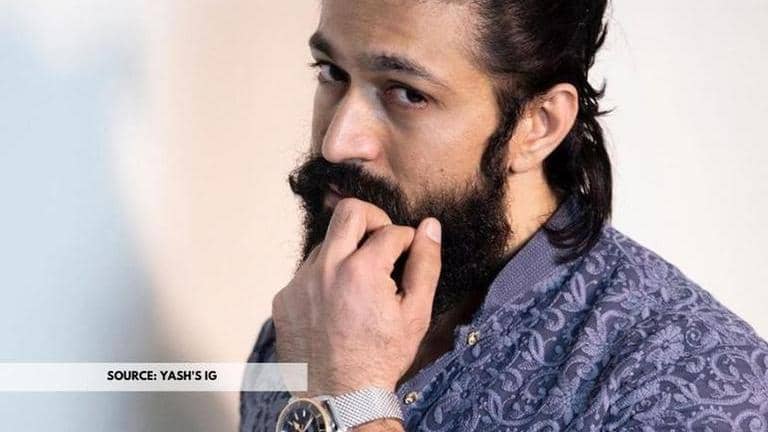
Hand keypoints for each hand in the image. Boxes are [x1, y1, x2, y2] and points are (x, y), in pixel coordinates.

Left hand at [271, 198, 441, 395]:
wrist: (340, 397)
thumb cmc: (381, 358)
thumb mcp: (416, 313)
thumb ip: (425, 264)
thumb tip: (429, 227)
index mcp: (361, 270)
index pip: (390, 230)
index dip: (407, 240)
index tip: (409, 252)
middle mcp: (325, 269)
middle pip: (348, 211)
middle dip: (373, 219)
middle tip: (383, 241)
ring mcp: (299, 283)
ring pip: (326, 243)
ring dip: (346, 252)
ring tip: (360, 285)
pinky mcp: (283, 298)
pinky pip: (306, 272)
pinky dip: (325, 278)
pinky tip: (337, 305)